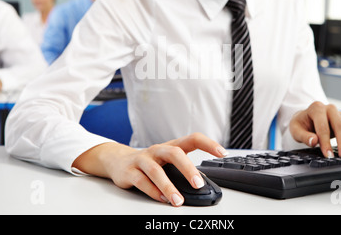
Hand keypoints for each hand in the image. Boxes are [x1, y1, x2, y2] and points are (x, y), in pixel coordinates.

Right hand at [72, 133, 227, 206]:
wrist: (118, 160)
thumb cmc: (150, 161)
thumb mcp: (168, 162)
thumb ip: (183, 169)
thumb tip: (202, 183)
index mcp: (171, 146)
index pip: (193, 138)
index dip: (208, 144)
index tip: (222, 153)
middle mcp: (158, 150)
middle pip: (174, 153)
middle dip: (187, 168)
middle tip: (198, 184)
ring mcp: (143, 159)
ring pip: (156, 170)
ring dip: (168, 186)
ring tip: (178, 200)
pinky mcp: (130, 171)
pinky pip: (141, 181)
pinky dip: (152, 191)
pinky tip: (161, 198)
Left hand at [289, 102, 340, 157]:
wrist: (306, 118)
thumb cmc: (301, 124)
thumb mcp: (296, 129)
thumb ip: (303, 136)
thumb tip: (314, 141)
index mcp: (316, 108)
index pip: (323, 127)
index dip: (326, 142)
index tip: (328, 155)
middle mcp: (330, 108)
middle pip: (340, 125)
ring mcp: (340, 114)